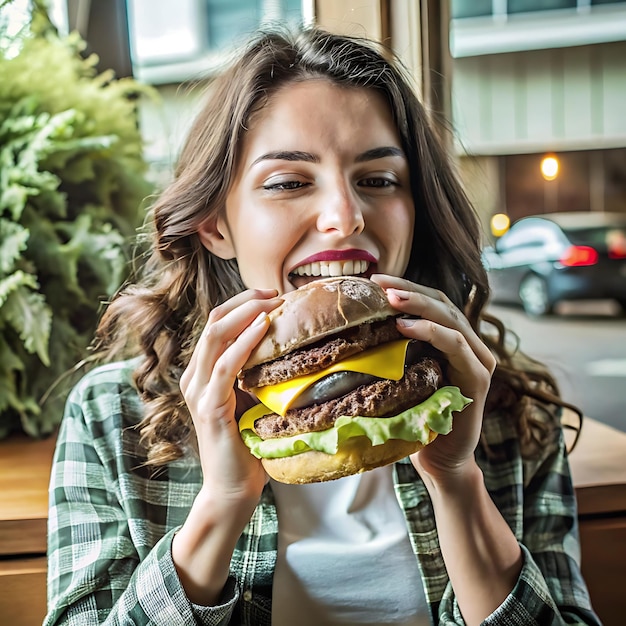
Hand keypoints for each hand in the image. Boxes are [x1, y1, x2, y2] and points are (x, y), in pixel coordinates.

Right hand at [179, 288, 281, 512]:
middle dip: (246, 301)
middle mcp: (194, 378)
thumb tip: (285, 346)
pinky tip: (264, 327)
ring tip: (273, 302)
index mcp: (202, 373)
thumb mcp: (250, 399)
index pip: (217, 324)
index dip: (242, 303)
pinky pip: (226, 366)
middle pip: (214, 321)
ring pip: (215, 336)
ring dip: (247, 314)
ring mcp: (198, 392)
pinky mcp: (209, 407)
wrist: (233, 489)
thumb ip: (254, 374)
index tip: (272, 294)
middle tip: (276, 291)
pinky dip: (244, 343)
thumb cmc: (247, 444)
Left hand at [371, 275, 495, 482]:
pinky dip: (431, 332)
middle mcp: (470, 345)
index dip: (407, 287)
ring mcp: (478, 361)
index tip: (375, 280)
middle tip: (380, 283)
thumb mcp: (403, 375)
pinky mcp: (477, 379)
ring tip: (390, 299)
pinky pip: (456, 346)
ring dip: (418, 305)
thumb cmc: (415, 416)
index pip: (433, 303)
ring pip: (451, 319)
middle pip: (443, 304)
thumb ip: (397, 348)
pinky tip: (405, 327)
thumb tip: (359, 322)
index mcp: (453, 340)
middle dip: (410, 290)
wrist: (438, 460)